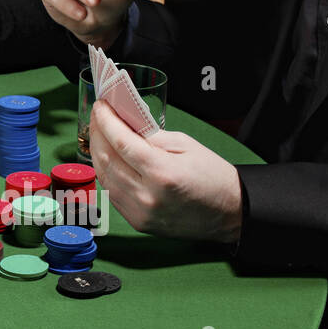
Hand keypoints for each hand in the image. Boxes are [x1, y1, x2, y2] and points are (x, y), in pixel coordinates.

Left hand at [89, 99, 241, 242]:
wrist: (230, 213)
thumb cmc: (213, 177)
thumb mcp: (186, 145)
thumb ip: (151, 135)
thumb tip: (124, 123)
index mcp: (162, 173)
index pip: (121, 142)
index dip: (106, 121)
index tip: (101, 106)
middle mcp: (147, 196)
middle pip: (106, 159)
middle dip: (97, 134)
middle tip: (98, 117)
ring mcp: (141, 212)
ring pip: (104, 178)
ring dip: (98, 153)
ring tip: (100, 135)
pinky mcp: (138, 222)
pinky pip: (112, 193)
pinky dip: (107, 173)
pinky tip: (109, 159)